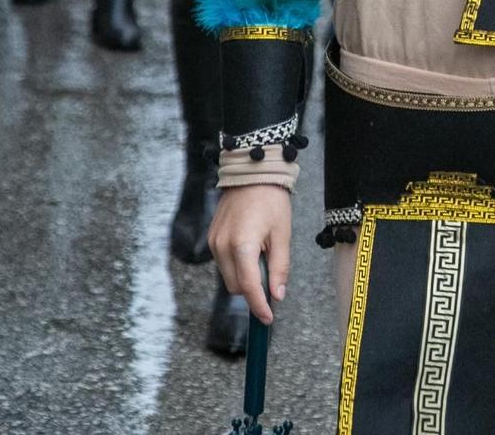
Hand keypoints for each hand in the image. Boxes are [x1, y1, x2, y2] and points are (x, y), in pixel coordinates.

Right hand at [209, 183, 292, 324]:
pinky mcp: (211, 239)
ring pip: (228, 277)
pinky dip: (238, 265)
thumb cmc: (271, 201)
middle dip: (254, 289)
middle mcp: (222, 247)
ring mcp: (214, 243)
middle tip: (273, 274)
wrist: (251, 175)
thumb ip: (279, 267)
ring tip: (263, 253)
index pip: (248, 287)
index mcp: (242, 246)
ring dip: (245, 277)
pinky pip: (224, 263)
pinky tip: (252, 248)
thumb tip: (277, 295)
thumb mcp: (282, 235)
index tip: (268, 319)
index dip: (259, 306)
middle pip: (236, 287)